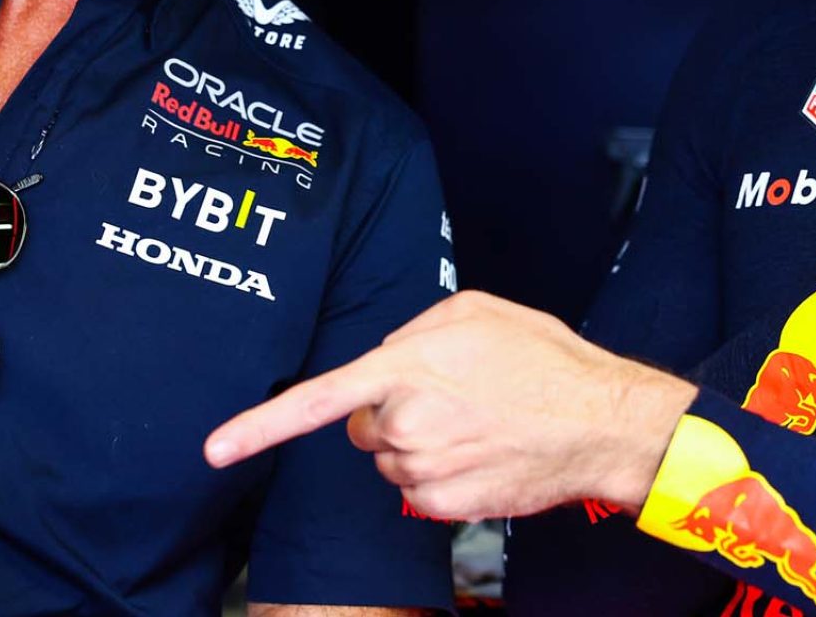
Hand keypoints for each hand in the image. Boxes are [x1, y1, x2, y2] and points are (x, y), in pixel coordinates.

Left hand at [204, 291, 695, 519]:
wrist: (601, 422)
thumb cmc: (546, 361)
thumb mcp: (477, 311)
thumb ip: (415, 328)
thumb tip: (391, 356)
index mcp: (405, 368)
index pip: (318, 401)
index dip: (259, 426)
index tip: (215, 450)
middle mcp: (405, 423)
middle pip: (366, 426)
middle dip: (393, 413)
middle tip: (454, 398)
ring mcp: (423, 469)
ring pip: (393, 459)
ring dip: (422, 443)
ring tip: (480, 422)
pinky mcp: (443, 504)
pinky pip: (419, 489)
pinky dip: (444, 475)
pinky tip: (484, 453)